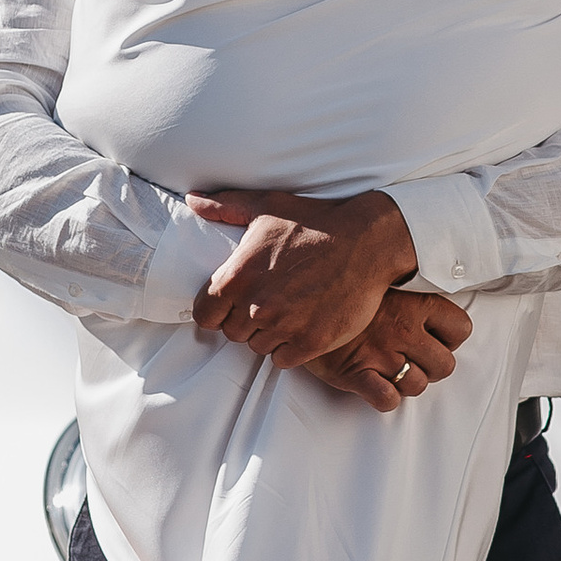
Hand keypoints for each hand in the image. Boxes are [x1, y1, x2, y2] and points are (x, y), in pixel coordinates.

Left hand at [190, 186, 419, 366]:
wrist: (367, 241)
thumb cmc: (315, 221)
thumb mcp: (267, 207)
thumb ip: (225, 206)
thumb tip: (194, 201)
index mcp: (238, 277)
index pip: (205, 316)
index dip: (218, 310)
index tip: (234, 303)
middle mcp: (257, 306)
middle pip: (233, 333)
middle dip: (246, 321)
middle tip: (271, 301)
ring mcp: (285, 326)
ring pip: (259, 347)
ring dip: (270, 334)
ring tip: (290, 310)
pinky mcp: (311, 342)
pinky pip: (284, 359)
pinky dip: (291, 347)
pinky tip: (304, 323)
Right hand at [312, 285, 473, 413]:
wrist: (297, 299)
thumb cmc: (342, 290)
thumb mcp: (382, 280)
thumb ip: (409, 290)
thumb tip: (436, 290)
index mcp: (415, 302)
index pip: (461, 328)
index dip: (450, 339)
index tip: (433, 338)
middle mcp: (403, 328)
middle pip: (445, 365)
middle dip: (431, 368)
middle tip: (411, 360)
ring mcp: (381, 353)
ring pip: (418, 385)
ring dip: (406, 383)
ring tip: (389, 370)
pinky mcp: (357, 374)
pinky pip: (387, 400)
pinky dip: (384, 398)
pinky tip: (374, 384)